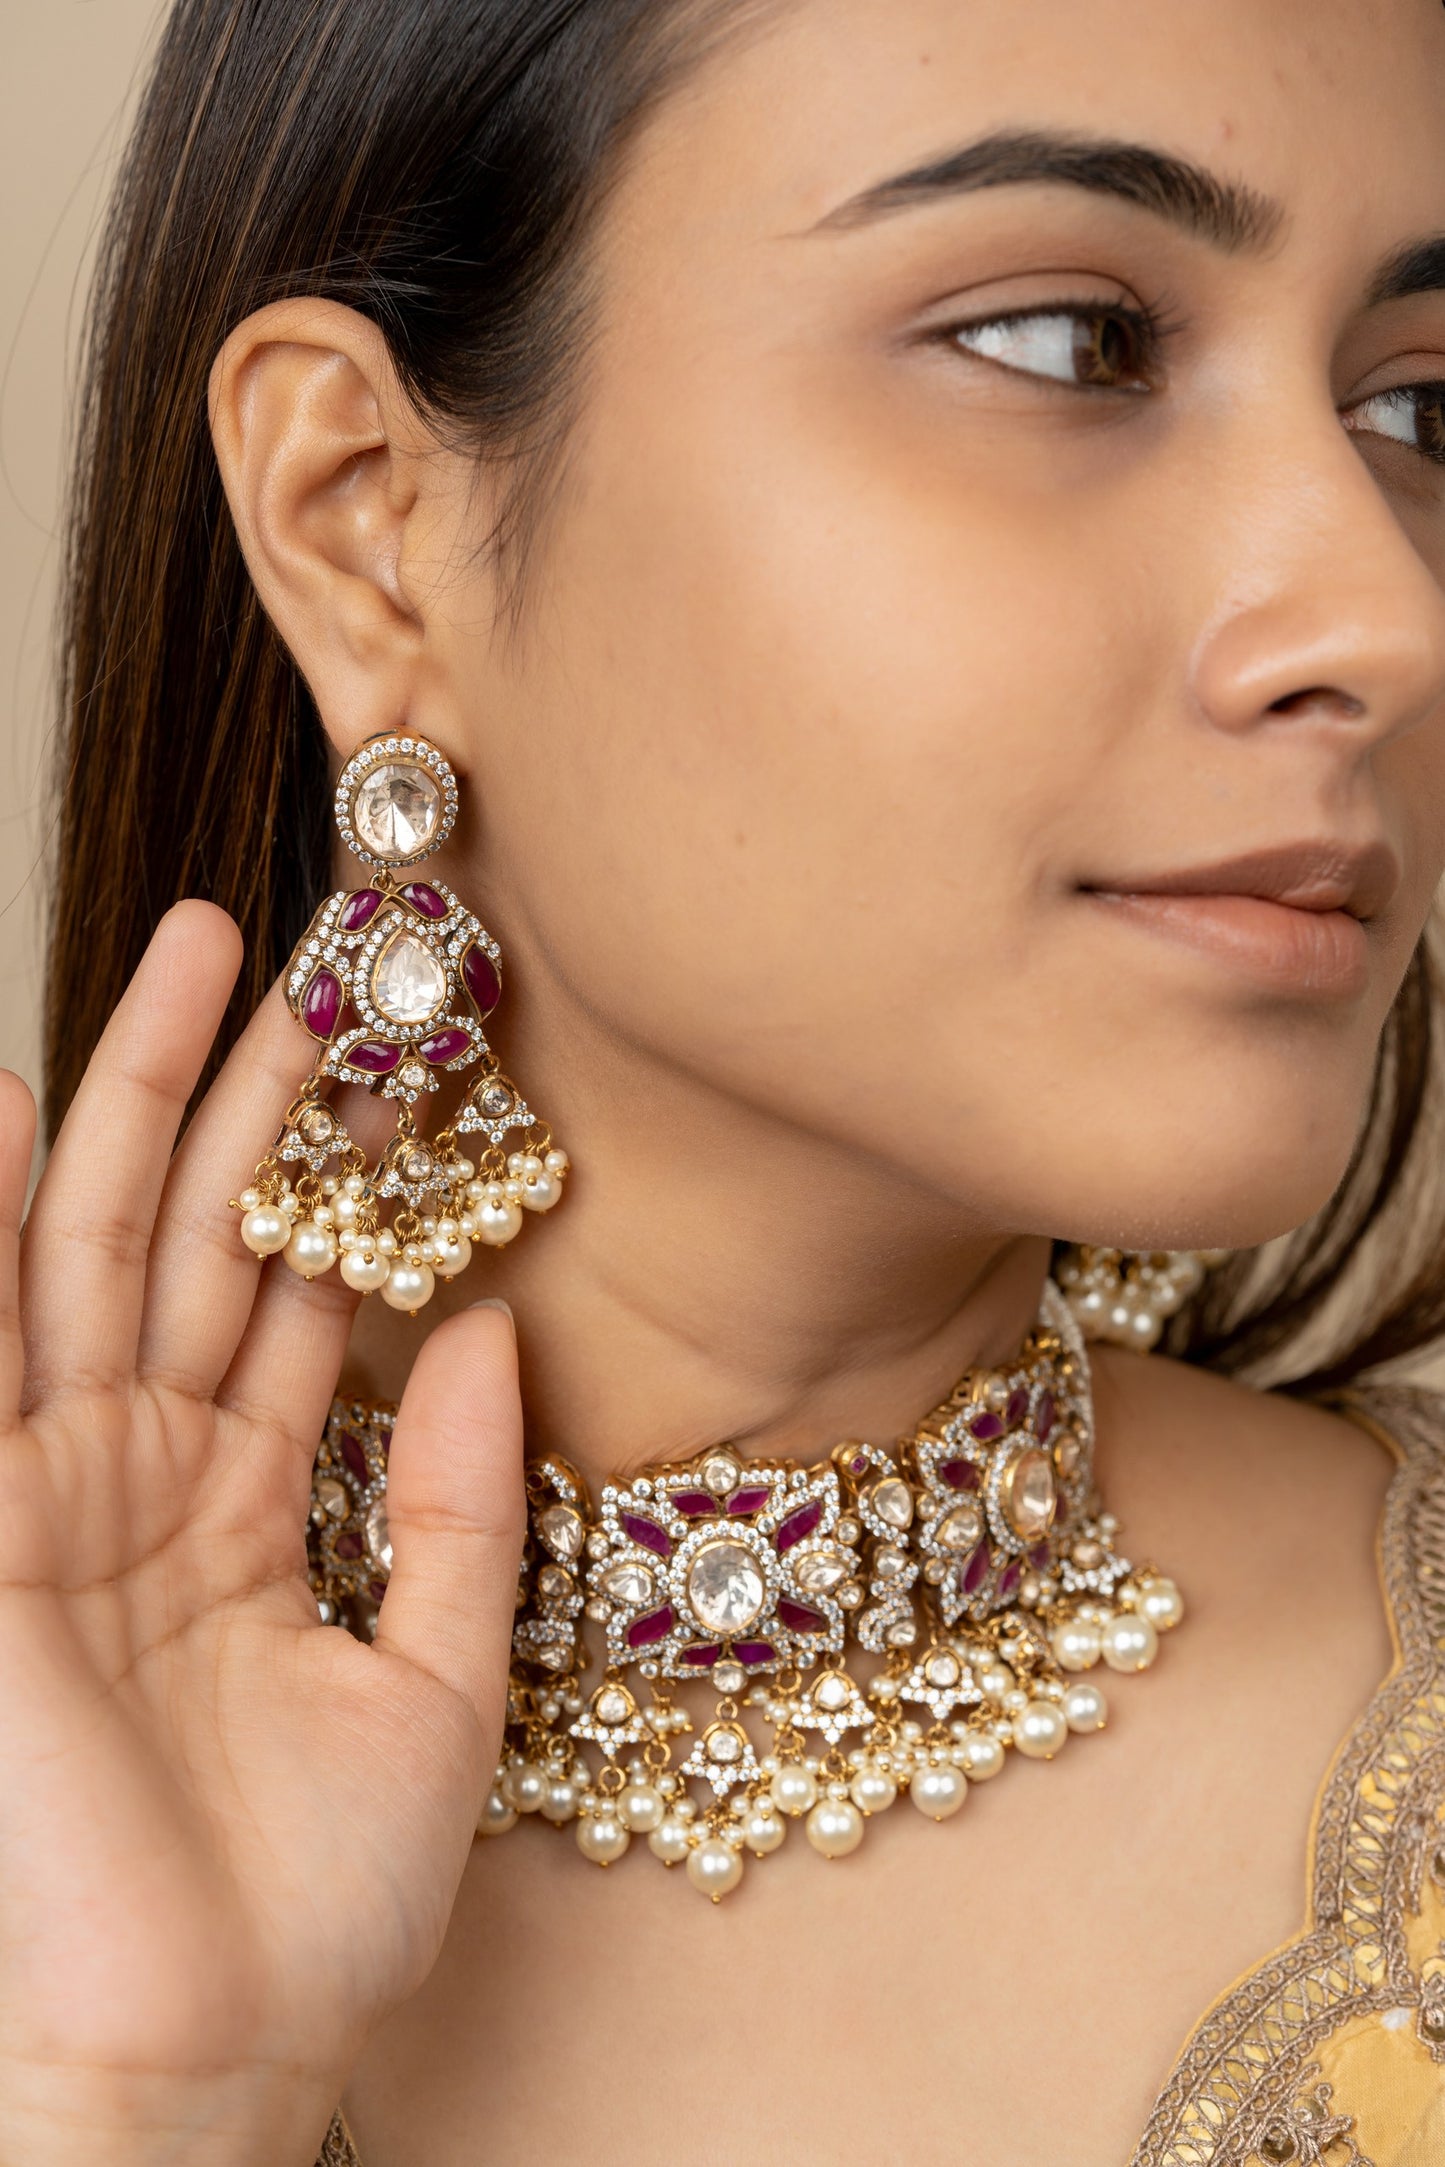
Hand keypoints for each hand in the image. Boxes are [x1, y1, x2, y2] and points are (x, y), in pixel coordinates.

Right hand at [0, 903, 523, 2163]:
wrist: (212, 2055)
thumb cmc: (317, 1905)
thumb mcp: (443, 1681)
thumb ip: (466, 1502)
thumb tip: (496, 1331)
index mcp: (249, 1506)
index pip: (295, 1298)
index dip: (342, 1179)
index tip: (399, 1058)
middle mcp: (147, 1476)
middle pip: (194, 1241)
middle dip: (236, 1092)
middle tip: (294, 950)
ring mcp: (56, 1493)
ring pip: (90, 1254)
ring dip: (127, 1104)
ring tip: (182, 958)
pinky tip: (3, 1104)